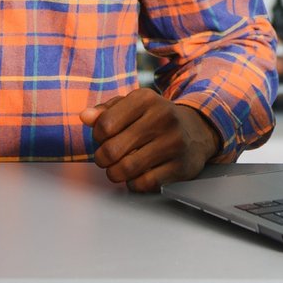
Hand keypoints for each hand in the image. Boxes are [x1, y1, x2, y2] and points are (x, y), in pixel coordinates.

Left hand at [79, 88, 219, 191]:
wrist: (197, 130)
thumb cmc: (156, 118)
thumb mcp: (133, 106)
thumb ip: (106, 111)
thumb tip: (85, 117)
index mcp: (146, 99)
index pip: (105, 125)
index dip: (97, 137)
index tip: (103, 139)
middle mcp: (162, 117)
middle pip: (113, 149)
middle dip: (102, 159)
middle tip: (106, 158)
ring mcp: (173, 142)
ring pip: (126, 168)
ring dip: (114, 174)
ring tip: (116, 169)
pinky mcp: (181, 165)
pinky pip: (144, 183)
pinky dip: (133, 184)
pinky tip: (136, 176)